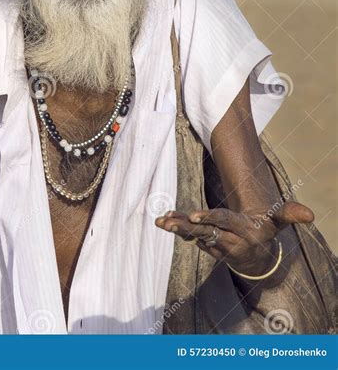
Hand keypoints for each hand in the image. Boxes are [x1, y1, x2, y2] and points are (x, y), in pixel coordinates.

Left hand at [155, 201, 313, 276]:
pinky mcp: (206, 245)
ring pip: (194, 236)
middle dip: (186, 226)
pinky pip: (190, 237)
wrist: (257, 258)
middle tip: (168, 221)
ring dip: (177, 229)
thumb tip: (311, 215)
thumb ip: (290, 213)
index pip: (225, 222)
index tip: (194, 216)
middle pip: (205, 231)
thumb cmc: (267, 230)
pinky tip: (162, 221)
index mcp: (245, 231)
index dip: (210, 218)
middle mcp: (229, 239)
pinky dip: (177, 229)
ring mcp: (216, 244)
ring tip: (160, 222)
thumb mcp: (278, 221)